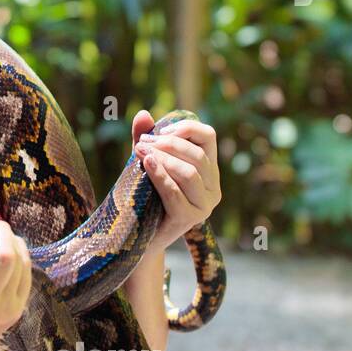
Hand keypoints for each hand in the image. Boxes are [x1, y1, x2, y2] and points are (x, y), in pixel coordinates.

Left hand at [130, 110, 221, 252]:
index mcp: (209, 169)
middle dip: (167, 144)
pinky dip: (160, 176)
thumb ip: (145, 140)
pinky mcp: (189, 219)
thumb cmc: (145, 196)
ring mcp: (204, 205)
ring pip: (190, 172)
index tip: (160, 130)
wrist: (138, 236)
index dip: (186, 127)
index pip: (209, 136)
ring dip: (163, 159)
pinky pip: (175, 192)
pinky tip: (146, 164)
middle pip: (197, 155)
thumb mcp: (146, 164)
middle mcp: (213, 187)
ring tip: (140, 152)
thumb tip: (142, 114)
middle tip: (141, 143)